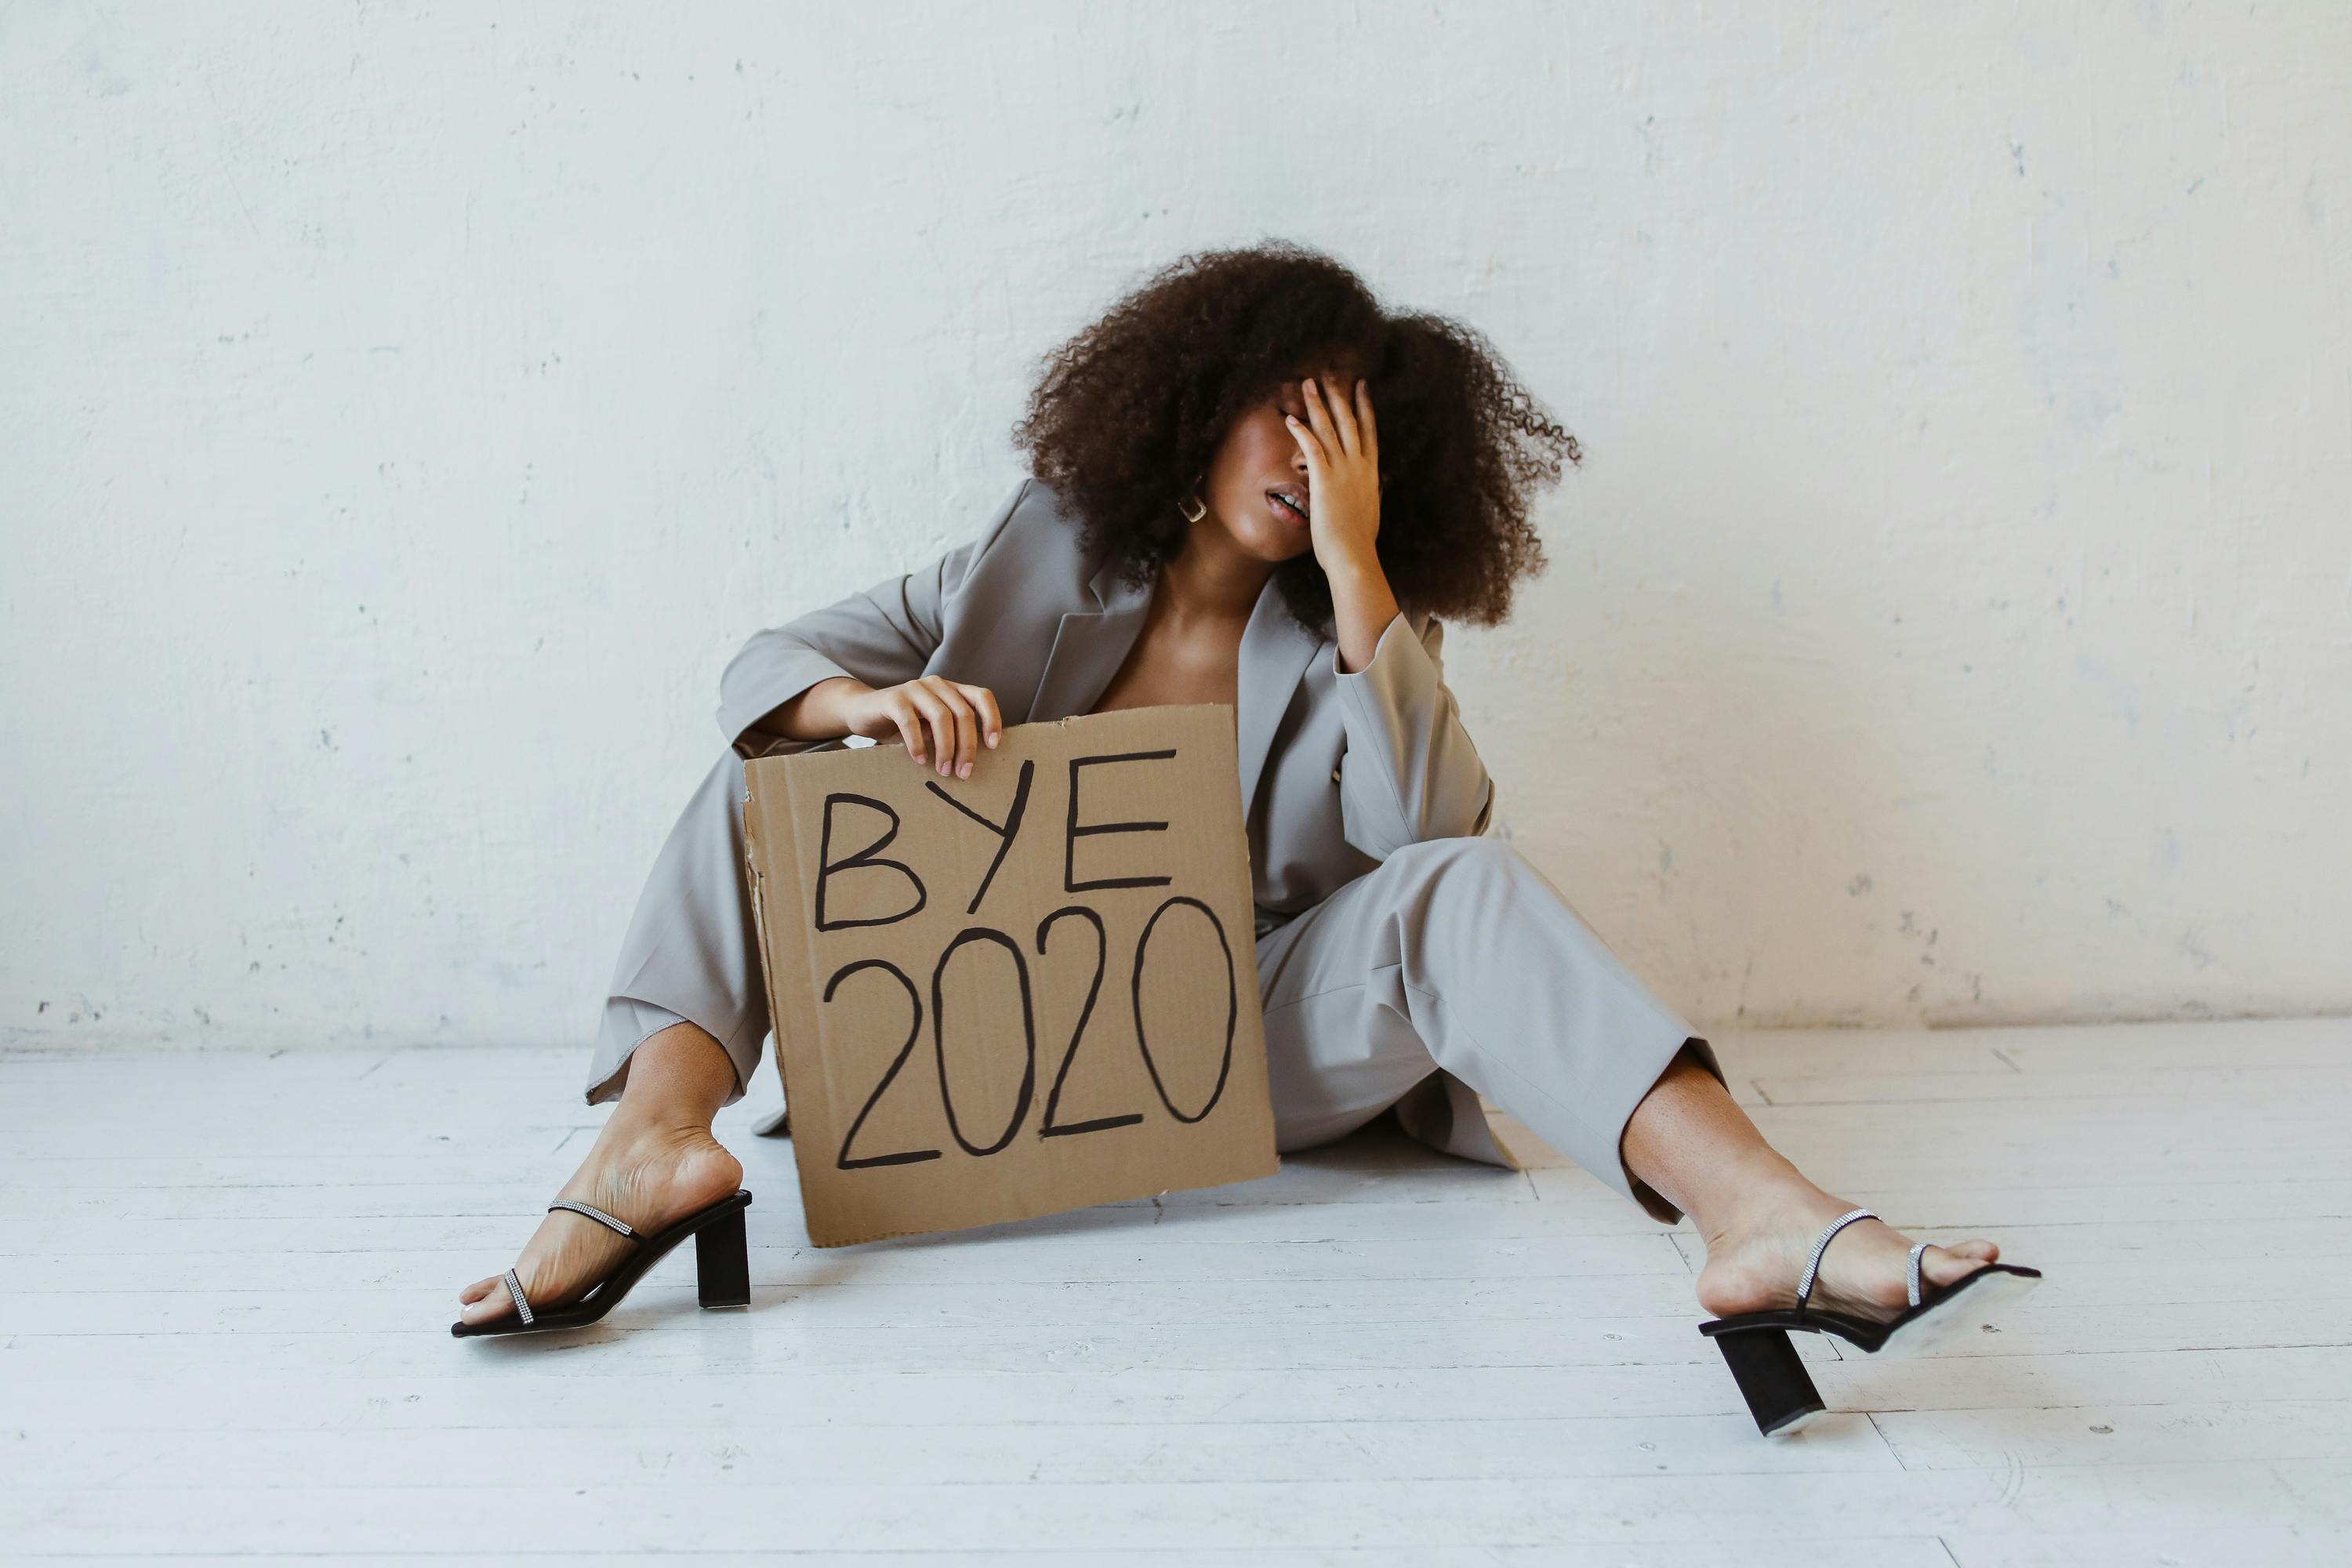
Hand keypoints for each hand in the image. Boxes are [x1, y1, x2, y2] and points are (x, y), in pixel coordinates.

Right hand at [845, 676, 1002, 778]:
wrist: (862, 711)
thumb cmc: (903, 725)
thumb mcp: (932, 728)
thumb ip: (952, 734)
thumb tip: (971, 761)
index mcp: (951, 690)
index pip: (982, 696)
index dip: (992, 719)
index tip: (992, 746)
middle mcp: (937, 684)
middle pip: (963, 713)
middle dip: (967, 746)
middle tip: (963, 773)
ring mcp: (915, 688)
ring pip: (941, 717)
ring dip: (946, 748)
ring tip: (943, 770)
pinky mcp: (894, 698)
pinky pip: (910, 721)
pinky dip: (917, 743)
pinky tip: (919, 759)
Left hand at [1284, 374, 1380, 573]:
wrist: (1354, 556)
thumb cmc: (1360, 542)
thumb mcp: (1372, 511)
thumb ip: (1372, 494)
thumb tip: (1378, 486)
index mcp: (1371, 472)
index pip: (1369, 431)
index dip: (1364, 406)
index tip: (1361, 386)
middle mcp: (1359, 466)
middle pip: (1349, 421)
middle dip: (1339, 395)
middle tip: (1331, 373)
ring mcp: (1343, 471)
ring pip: (1330, 428)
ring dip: (1317, 404)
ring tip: (1307, 384)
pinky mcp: (1325, 480)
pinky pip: (1312, 448)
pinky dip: (1302, 431)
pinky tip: (1292, 418)